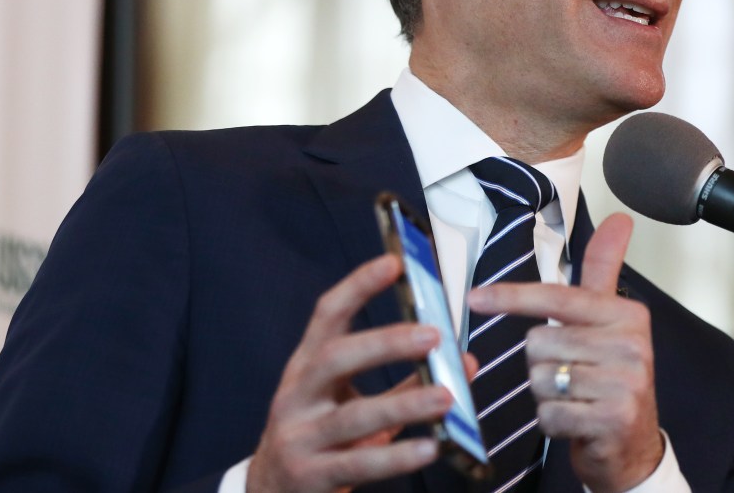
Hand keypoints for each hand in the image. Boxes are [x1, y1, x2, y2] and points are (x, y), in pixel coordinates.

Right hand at [246, 254, 457, 492]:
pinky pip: (358, 465)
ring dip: (404, 403)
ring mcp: (300, 437)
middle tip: (432, 335)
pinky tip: (430, 447)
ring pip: (353, 416)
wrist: (271, 490)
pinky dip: (397, 457)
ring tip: (445, 396)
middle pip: (335, 358)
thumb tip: (463, 361)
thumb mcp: (349, 400)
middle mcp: (296, 395)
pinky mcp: (311, 476)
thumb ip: (405, 381)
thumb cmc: (320, 435)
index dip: (358, 286)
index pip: (327, 315)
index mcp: (305, 366)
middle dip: (384, 343)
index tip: (393, 263)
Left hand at [468, 213, 661, 492]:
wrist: (633, 447)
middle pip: (538, 343)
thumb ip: (604, 269)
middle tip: (572, 376)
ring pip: (540, 378)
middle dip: (542, 364)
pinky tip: (576, 421)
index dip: (510, 297)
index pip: (555, 297)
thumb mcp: (608, 321)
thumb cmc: (610, 378)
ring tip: (574, 398)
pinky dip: (552, 421)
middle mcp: (631, 346)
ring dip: (547, 394)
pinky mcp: (613, 420)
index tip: (474, 297)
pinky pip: (549, 413)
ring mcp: (626, 384)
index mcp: (626, 315)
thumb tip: (619, 218)